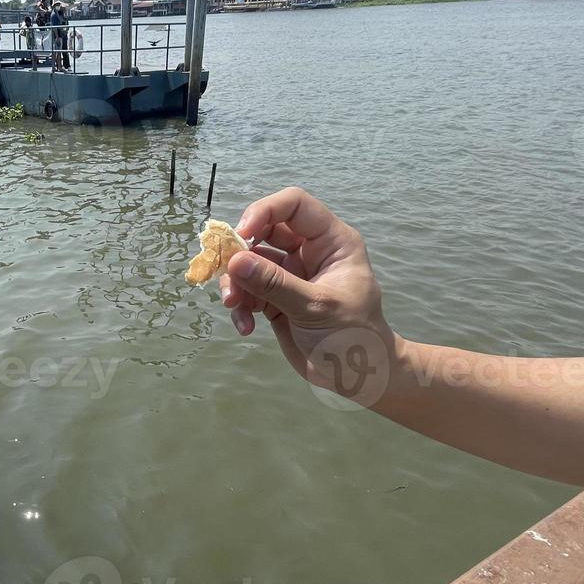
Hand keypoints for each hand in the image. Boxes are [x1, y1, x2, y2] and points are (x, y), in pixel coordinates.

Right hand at [219, 187, 398, 400]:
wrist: (356, 377)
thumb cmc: (352, 337)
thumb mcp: (315, 308)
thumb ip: (275, 284)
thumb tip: (234, 262)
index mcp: (331, 242)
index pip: (294, 206)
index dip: (264, 212)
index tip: (240, 235)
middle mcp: (308, 252)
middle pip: (264, 232)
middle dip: (241, 252)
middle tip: (226, 273)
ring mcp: (290, 276)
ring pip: (250, 264)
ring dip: (236, 284)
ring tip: (233, 307)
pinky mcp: (275, 300)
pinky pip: (249, 292)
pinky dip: (241, 307)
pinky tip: (246, 327)